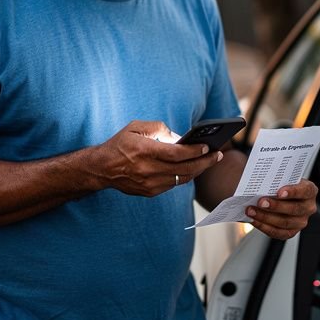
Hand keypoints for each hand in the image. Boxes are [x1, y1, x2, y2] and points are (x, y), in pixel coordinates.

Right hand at [96, 120, 222, 195]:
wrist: (102, 168)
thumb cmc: (120, 144)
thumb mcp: (136, 127)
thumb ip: (158, 128)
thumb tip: (179, 137)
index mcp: (145, 151)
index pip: (177, 153)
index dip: (195, 151)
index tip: (207, 146)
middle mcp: (148, 169)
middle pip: (184, 168)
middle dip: (204, 162)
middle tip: (217, 155)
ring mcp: (149, 183)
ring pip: (181, 179)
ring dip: (198, 170)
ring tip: (208, 161)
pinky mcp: (149, 192)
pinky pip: (173, 184)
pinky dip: (184, 176)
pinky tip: (192, 168)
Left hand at [245, 179, 317, 239]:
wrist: (281, 196)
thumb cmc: (281, 184)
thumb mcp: (282, 177)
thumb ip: (276, 178)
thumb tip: (259, 177)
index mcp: (310, 191)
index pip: (305, 190)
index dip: (293, 192)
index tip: (279, 192)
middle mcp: (308, 207)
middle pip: (294, 209)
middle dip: (276, 206)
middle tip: (261, 202)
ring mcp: (301, 221)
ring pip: (285, 222)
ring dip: (266, 217)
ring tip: (251, 210)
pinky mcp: (291, 232)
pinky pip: (277, 232)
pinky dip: (263, 226)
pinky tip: (253, 219)